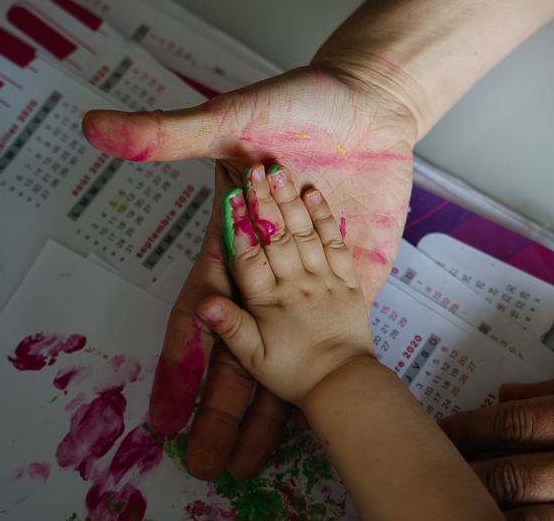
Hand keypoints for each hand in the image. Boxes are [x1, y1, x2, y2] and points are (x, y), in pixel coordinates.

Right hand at [82, 66, 415, 478]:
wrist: (370, 102)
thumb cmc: (296, 103)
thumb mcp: (230, 118)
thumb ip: (168, 133)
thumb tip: (92, 127)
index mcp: (231, 237)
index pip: (199, 313)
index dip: (180, 363)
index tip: (163, 414)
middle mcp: (268, 263)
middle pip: (238, 345)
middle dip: (219, 402)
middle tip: (204, 457)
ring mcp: (311, 272)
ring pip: (283, 348)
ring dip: (266, 401)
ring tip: (250, 455)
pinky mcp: (354, 270)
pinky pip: (334, 329)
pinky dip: (326, 368)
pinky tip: (319, 408)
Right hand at [197, 162, 375, 406]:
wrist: (346, 384)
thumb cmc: (297, 374)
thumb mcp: (254, 358)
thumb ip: (230, 326)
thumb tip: (204, 303)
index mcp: (269, 301)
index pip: (249, 256)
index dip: (239, 225)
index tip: (232, 197)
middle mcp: (296, 283)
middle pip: (276, 235)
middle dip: (263, 201)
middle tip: (255, 169)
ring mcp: (324, 278)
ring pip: (304, 233)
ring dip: (290, 200)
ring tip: (279, 172)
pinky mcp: (348, 280)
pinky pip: (335, 243)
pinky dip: (324, 217)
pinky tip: (314, 195)